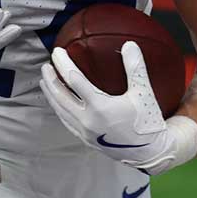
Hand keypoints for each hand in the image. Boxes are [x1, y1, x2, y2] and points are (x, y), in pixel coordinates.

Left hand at [39, 42, 196, 175]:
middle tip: (45, 66)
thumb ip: (135, 68)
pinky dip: (59, 109)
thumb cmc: (148, 122)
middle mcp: (88, 120)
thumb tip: (129, 44)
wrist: (151, 152)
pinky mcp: (85, 139)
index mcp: (100, 107)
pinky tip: (57, 103)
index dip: (64, 64)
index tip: (57, 52)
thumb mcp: (144, 93)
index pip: (75, 80)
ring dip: (51, 94)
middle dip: (50, 79)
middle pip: (60, 96)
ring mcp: (85, 131)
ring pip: (60, 110)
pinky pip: (66, 121)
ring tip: (45, 82)